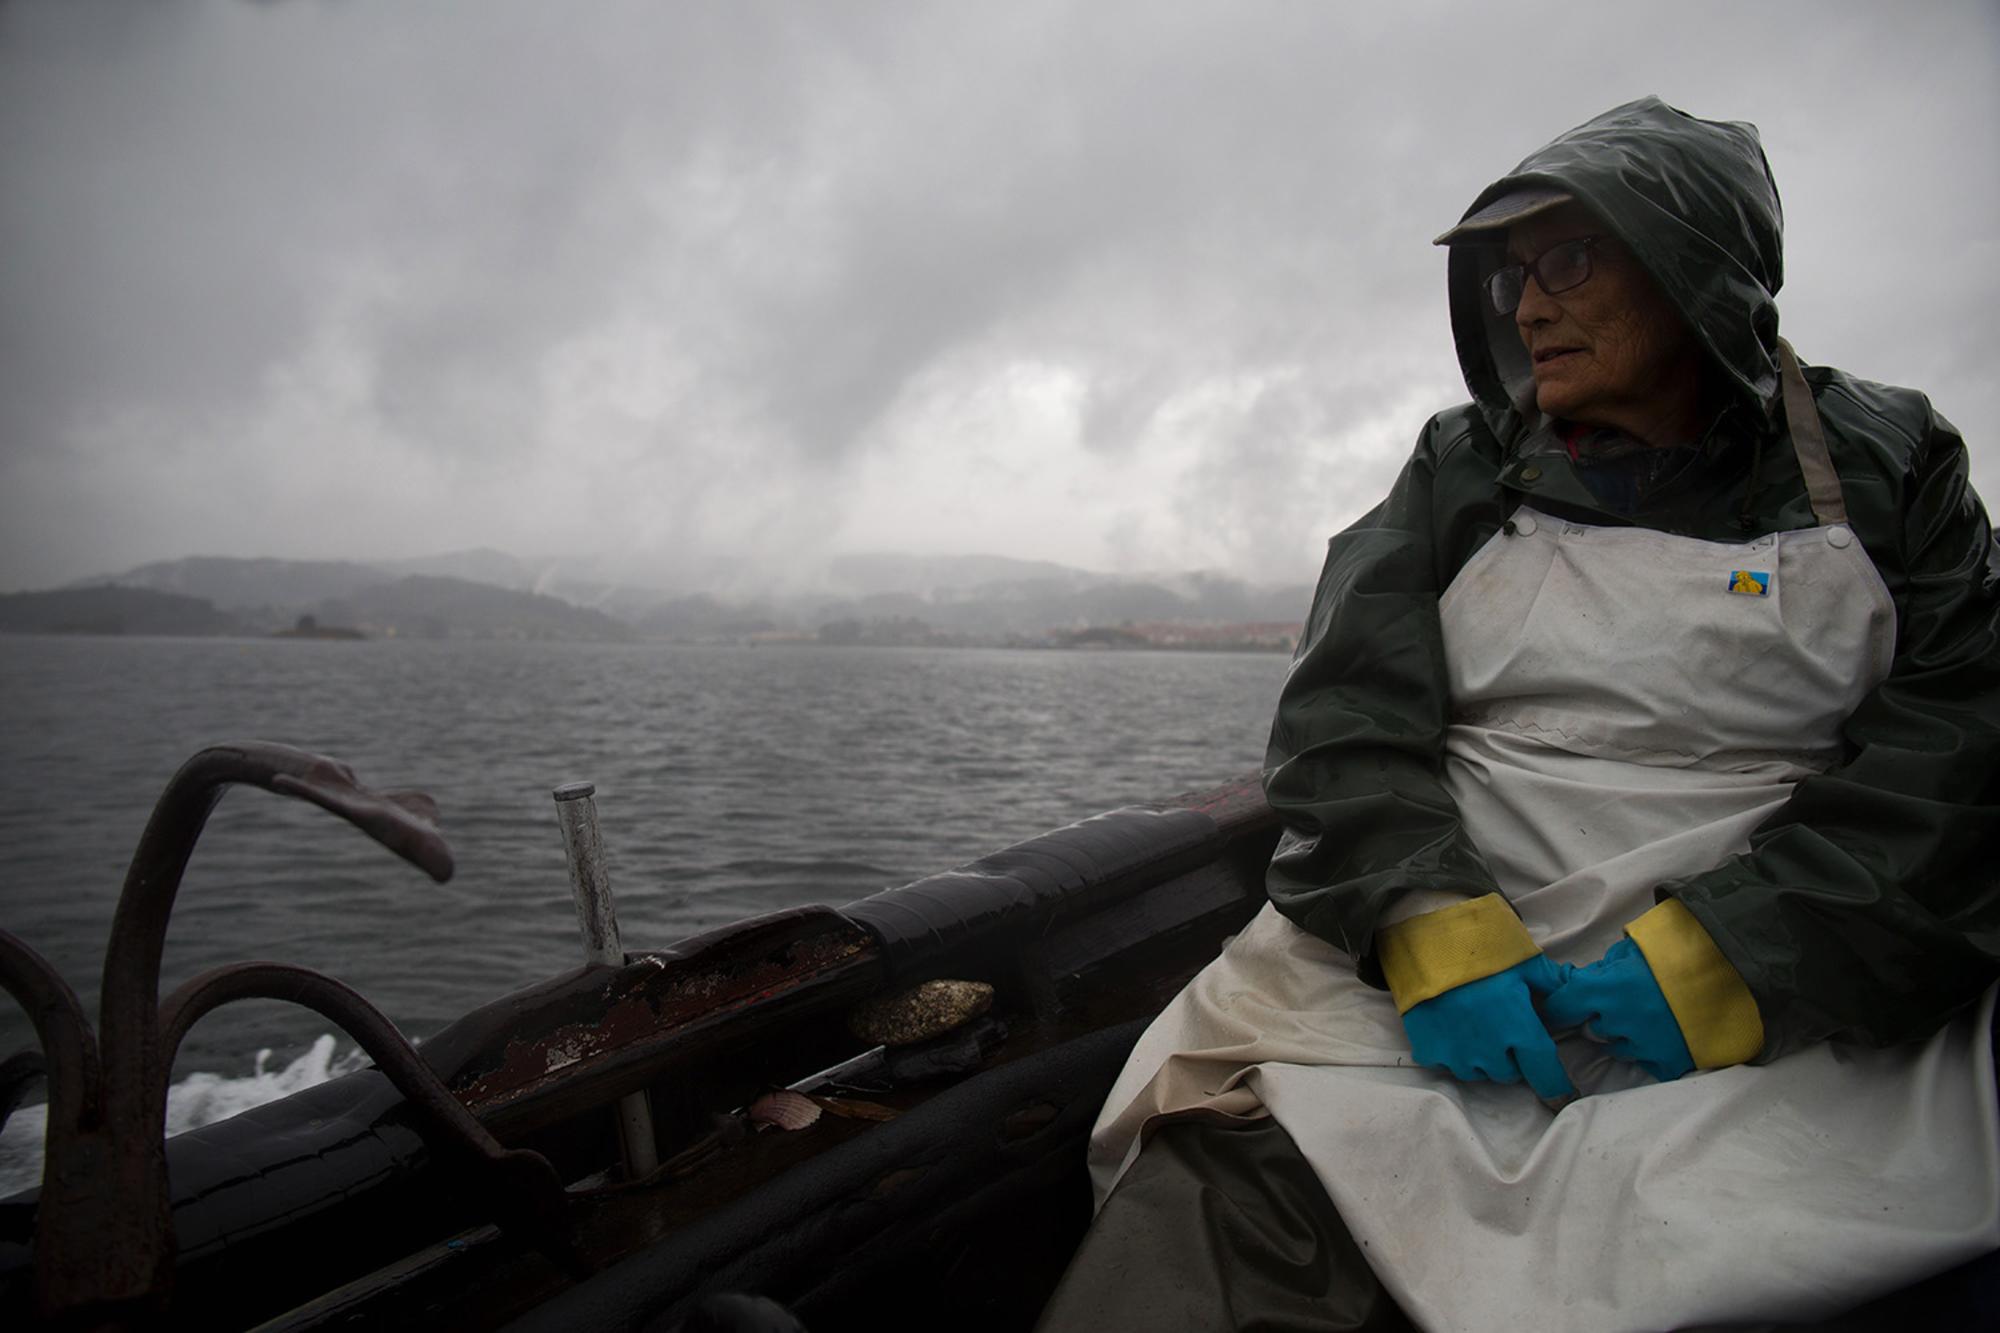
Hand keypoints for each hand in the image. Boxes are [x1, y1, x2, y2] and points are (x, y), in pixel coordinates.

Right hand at [1399, 954, 1574, 1097]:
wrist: (1423, 938)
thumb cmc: (1481, 945)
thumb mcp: (1526, 960)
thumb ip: (1553, 985)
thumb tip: (1574, 1001)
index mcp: (1519, 1027)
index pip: (1545, 1071)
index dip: (1556, 1088)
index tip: (1563, 1097)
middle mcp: (1489, 1049)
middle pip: (1510, 1074)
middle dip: (1513, 1059)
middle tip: (1505, 1030)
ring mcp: (1456, 1052)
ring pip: (1479, 1073)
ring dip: (1484, 1059)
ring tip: (1477, 1027)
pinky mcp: (1429, 1050)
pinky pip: (1448, 1065)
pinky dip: (1454, 1053)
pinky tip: (1452, 1027)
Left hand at [1539, 939, 1693, 1082]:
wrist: (1732, 972)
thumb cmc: (1677, 952)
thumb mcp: (1632, 949)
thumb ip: (1603, 968)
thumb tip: (1579, 979)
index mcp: (1605, 988)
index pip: (1559, 1006)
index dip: (1555, 1007)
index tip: (1553, 1008)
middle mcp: (1619, 1020)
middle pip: (1591, 1028)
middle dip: (1599, 1017)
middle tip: (1620, 1001)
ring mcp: (1644, 1045)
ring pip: (1618, 1047)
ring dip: (1624, 1034)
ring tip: (1649, 1014)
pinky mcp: (1668, 1061)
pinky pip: (1647, 1061)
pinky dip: (1651, 1050)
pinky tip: (1666, 1031)